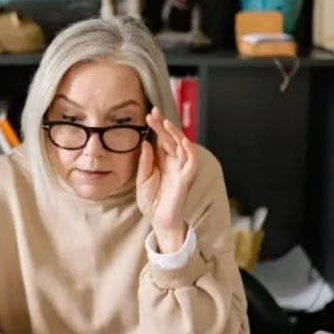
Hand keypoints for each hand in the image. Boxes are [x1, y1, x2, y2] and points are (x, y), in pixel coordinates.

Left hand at [137, 107, 196, 253]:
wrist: (158, 220)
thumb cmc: (151, 201)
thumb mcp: (142, 179)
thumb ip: (145, 162)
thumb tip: (145, 143)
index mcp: (162, 161)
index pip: (161, 140)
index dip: (156, 127)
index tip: (147, 115)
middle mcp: (173, 162)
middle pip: (170, 139)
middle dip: (163, 125)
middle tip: (153, 112)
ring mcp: (180, 169)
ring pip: (182, 146)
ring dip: (175, 133)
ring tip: (165, 122)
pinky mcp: (186, 178)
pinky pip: (191, 162)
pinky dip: (189, 151)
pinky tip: (183, 141)